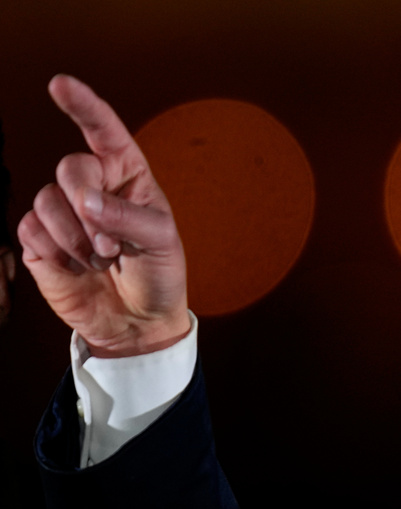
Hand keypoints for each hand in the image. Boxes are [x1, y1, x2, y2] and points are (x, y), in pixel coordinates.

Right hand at [18, 75, 188, 357]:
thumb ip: (129, 217)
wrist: (138, 322)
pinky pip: (30, 230)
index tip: (60, 85)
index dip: (82, 106)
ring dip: (76, 237)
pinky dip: (56, 251)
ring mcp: (63, 213)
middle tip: (112, 246)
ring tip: (101, 260)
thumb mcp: (161, 244)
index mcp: (128, 177)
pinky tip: (77, 267)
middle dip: (89, 207)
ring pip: (47, 201)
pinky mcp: (40, 241)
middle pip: (70, 168)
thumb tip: (86, 200)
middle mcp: (94, 188)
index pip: (104, 132)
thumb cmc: (158, 275)